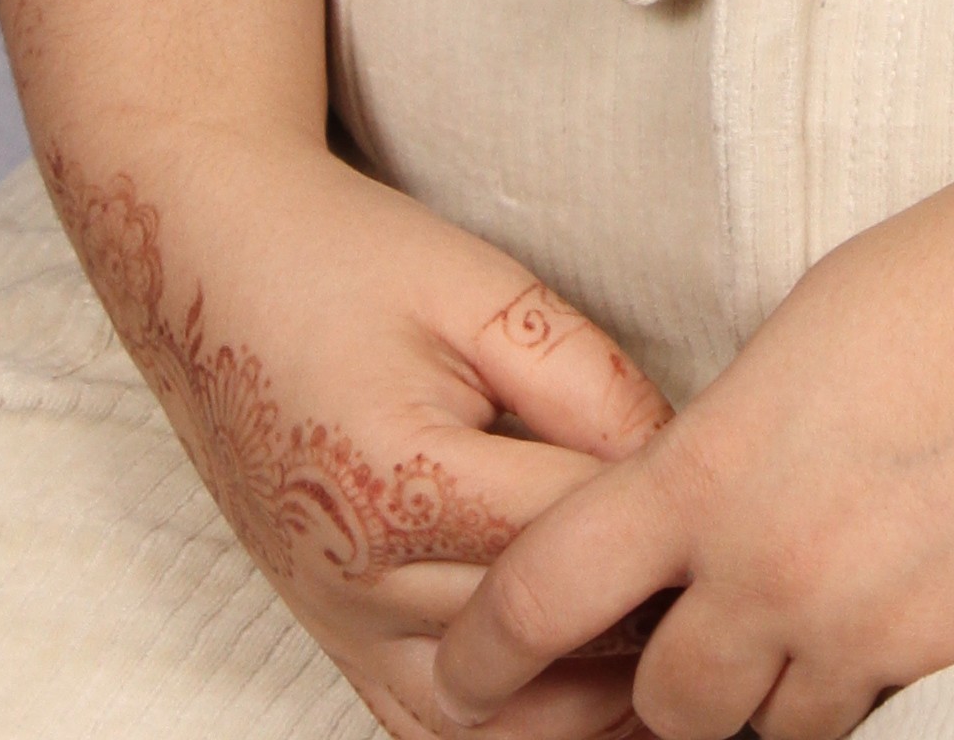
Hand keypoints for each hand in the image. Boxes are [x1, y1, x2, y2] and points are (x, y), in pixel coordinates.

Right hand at [45, 120, 676, 739]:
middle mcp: (359, 578)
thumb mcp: (487, 289)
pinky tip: (592, 693)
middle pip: (545, 641)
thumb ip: (591, 383)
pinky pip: (434, 729)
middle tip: (731, 587)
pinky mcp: (333, 638)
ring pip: (496, 722)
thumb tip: (682, 465)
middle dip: (647, 616)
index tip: (743, 506)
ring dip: (593, 705)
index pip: (575, 541)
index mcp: (401, 480)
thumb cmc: (344, 261)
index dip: (669, 522)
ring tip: (680, 653)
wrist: (210, 268)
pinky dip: (518, 727)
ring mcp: (339, 623)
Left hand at [427, 128, 953, 739]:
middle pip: (662, 707)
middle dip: (652, 691)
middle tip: (658, 657)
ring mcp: (870, 622)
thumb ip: (727, 444)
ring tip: (772, 640)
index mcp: (712, 466)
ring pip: (764, 733)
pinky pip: (865, 713)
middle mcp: (773, 567)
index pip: (544, 596)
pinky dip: (846, 690)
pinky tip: (865, 631)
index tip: (463, 677)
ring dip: (753, 702)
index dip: (485, 656)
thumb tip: (694, 503)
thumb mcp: (796, 338)